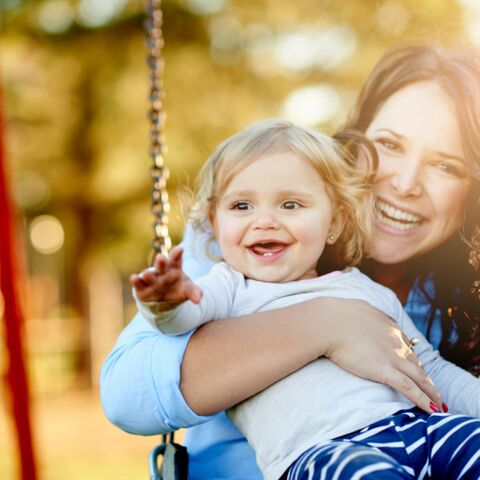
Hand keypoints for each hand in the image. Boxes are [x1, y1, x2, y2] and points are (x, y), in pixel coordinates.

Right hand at [129, 246, 202, 303]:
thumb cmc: (178, 289)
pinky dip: (136, 281)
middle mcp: (161, 272)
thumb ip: (194, 292)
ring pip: (149, 275)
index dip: (177, 254)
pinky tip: (133, 278)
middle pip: (161, 265)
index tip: (180, 250)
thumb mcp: (188, 289)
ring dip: (148, 274)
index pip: (176, 260)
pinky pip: (138, 284)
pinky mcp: (142, 288)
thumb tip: (198, 300)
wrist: (166, 300)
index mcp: (174, 268)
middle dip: (161, 262)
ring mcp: (151, 279)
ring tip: (146, 273)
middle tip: (161, 258)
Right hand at [320, 298, 442, 413]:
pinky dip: (424, 400)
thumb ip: (364, 314)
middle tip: (430, 389)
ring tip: (439, 403)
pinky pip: (410, 389)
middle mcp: (395, 340)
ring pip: (419, 377)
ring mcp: (392, 356)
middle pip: (415, 361)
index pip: (405, 344)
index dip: (410, 357)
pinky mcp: (385, 370)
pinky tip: (432, 410)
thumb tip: (360, 313)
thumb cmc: (334, 315)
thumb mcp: (355, 308)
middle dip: (424, 376)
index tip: (413, 366)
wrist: (327, 322)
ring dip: (431, 391)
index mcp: (387, 325)